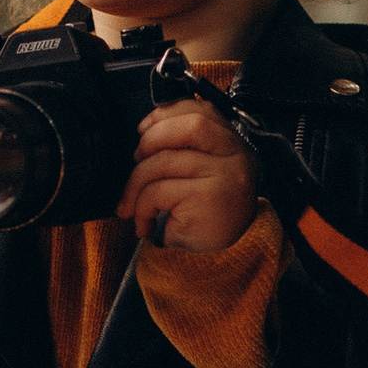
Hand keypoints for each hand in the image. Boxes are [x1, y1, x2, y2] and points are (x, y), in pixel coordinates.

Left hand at [120, 100, 257, 253]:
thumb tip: (144, 131)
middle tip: (136, 161)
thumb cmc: (205, 212)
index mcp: (232, 142)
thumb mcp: (202, 173)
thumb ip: (185, 147)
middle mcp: (235, 155)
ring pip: (163, 162)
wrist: (223, 257)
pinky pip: (159, 192)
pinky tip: (144, 223)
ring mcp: (224, 176)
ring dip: (135, 185)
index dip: (166, 113)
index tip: (143, 128)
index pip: (201, 110)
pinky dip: (142, 208)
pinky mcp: (208, 198)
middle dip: (151, 139)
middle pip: (187, 127)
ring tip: (132, 206)